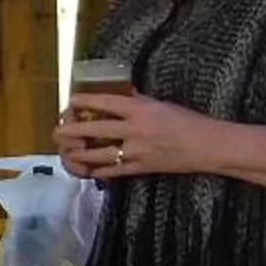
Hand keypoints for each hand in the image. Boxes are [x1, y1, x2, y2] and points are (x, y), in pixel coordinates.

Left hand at [55, 91, 199, 179]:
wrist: (207, 146)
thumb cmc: (187, 121)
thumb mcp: (160, 104)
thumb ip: (137, 101)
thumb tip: (119, 93)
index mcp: (140, 109)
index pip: (104, 102)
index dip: (83, 101)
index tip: (70, 101)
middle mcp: (135, 130)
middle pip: (95, 129)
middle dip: (72, 130)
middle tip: (58, 130)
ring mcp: (136, 151)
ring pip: (98, 154)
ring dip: (78, 153)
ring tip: (67, 151)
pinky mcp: (140, 168)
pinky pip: (113, 172)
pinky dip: (97, 170)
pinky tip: (86, 168)